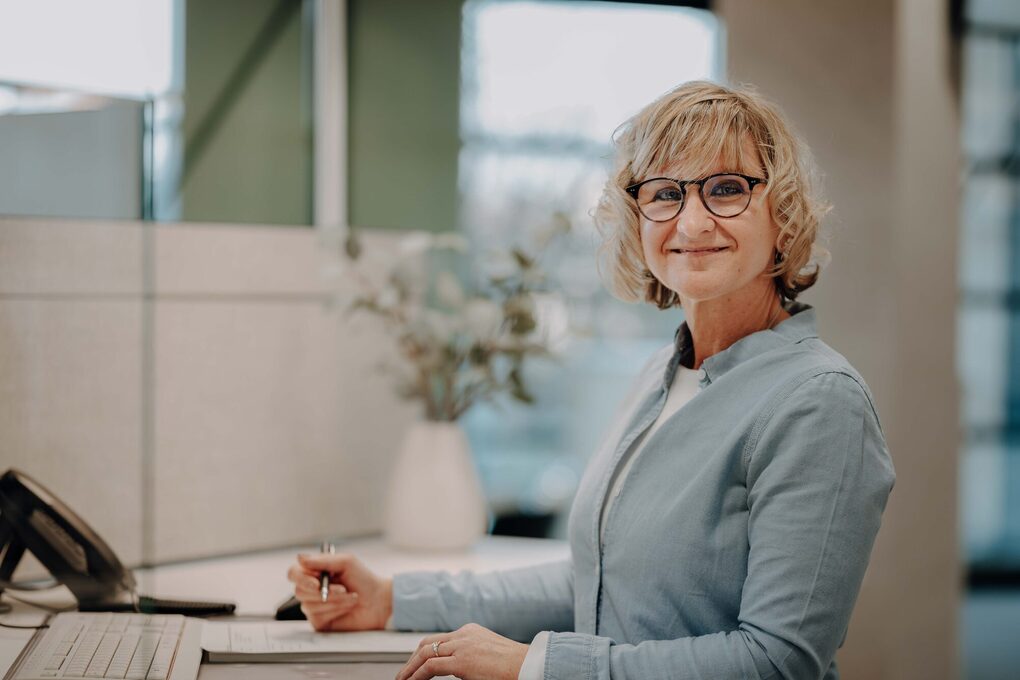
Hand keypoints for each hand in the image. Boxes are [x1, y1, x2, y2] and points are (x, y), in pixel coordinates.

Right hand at [286, 553, 392, 631]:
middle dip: (324, 591)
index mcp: (315, 573)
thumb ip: (322, 560)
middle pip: (299, 591)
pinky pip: (317, 617)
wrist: (378, 601)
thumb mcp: (346, 562)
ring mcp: (314, 606)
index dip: (301, 578)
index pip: (294, 573)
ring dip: (335, 601)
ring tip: (351, 597)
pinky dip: (335, 611)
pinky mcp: (319, 622)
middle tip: (342, 589)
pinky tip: (347, 607)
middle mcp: (311, 589)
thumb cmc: (363, 580)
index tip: (317, 581)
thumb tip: (300, 558)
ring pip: (309, 605)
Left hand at [395, 623, 528, 679]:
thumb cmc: (514, 665)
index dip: (423, 652)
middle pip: (427, 643)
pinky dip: (417, 675)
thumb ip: (471, 656)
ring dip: (410, 668)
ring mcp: (462, 646)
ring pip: (425, 653)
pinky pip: (431, 667)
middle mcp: (464, 634)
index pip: (439, 639)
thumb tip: (459, 669)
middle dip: (412, 659)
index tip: (415, 665)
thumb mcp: (488, 655)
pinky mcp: (462, 661)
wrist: (528, 665)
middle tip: (404, 674)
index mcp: (470, 631)